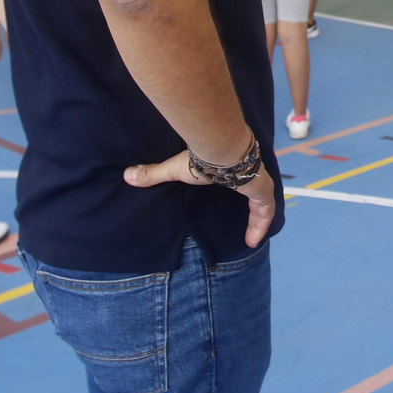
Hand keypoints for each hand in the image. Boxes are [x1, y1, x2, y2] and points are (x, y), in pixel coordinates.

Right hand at [124, 149, 277, 247]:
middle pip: (254, 192)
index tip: (236, 194)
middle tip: (249, 225)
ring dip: (258, 221)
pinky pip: (265, 212)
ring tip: (251, 240)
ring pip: (263, 204)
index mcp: (231, 167)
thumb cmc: (202, 158)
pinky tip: (253, 242)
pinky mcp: (262, 191)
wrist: (223, 150)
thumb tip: (127, 175)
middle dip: (253, 207)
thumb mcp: (175, 169)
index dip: (239, 188)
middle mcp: (248, 173)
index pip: (238, 178)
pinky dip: (261, 226)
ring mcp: (258, 182)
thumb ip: (154, 173)